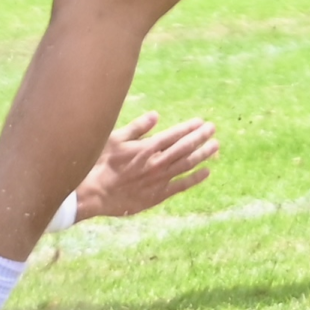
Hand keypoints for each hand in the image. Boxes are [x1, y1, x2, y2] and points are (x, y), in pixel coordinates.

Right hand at [71, 111, 216, 220]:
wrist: (94, 193)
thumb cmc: (100, 163)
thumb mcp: (114, 139)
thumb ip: (136, 127)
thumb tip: (155, 115)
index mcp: (147, 147)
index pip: (174, 135)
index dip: (189, 128)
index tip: (201, 122)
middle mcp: (158, 162)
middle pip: (185, 147)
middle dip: (200, 137)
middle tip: (213, 129)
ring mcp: (160, 179)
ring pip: (188, 164)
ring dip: (203, 155)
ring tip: (215, 146)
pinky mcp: (159, 194)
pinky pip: (183, 185)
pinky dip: (195, 178)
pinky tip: (206, 172)